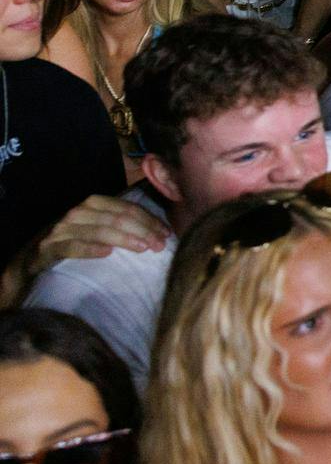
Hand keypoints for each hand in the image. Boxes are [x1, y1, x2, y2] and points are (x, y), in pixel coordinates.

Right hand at [31, 197, 169, 274]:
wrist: (32, 259)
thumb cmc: (73, 242)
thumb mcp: (97, 227)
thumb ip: (121, 222)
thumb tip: (158, 229)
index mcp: (93, 204)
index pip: (128, 208)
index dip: (149, 220)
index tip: (166, 233)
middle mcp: (78, 212)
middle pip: (117, 218)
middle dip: (143, 230)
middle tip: (160, 244)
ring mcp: (62, 229)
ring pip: (99, 230)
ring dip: (124, 238)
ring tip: (143, 248)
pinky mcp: (49, 248)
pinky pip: (72, 247)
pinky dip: (90, 249)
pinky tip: (107, 253)